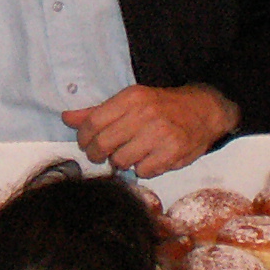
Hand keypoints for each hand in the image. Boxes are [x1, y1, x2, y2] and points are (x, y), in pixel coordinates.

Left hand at [62, 84, 238, 177]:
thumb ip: (98, 111)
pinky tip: (148, 158)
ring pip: (121, 160)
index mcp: (132, 98)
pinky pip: (142, 171)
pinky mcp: (172, 153)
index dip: (83, 137)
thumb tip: (67, 118)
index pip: (93, 122)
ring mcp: (160, 134)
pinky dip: (141, 169)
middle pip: (103, 144)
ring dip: (120, 161)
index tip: (86, 142)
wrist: (203, 110)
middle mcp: (145, 114)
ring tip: (129, 153)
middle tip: (100, 154)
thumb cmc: (162, 107)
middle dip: (97, 154)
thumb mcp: (131, 101)